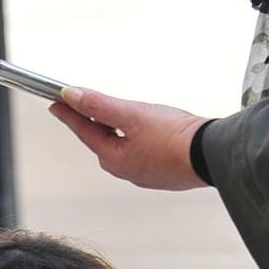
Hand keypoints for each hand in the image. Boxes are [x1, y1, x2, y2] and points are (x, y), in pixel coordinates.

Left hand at [48, 88, 209, 191]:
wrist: (212, 155)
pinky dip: (136, 139)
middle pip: (103, 141)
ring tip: (111, 119)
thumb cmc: (175, 138)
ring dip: (116, 132)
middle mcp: (127, 170)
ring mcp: (147, 172)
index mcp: (114, 158)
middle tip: (80, 111)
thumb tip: (72, 96)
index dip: (69, 114)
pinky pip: (142, 152)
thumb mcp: (132, 115)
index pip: (85, 132)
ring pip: (124, 147)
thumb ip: (100, 105)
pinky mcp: (165, 171)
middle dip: (91, 125)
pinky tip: (145, 134)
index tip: (56, 104)